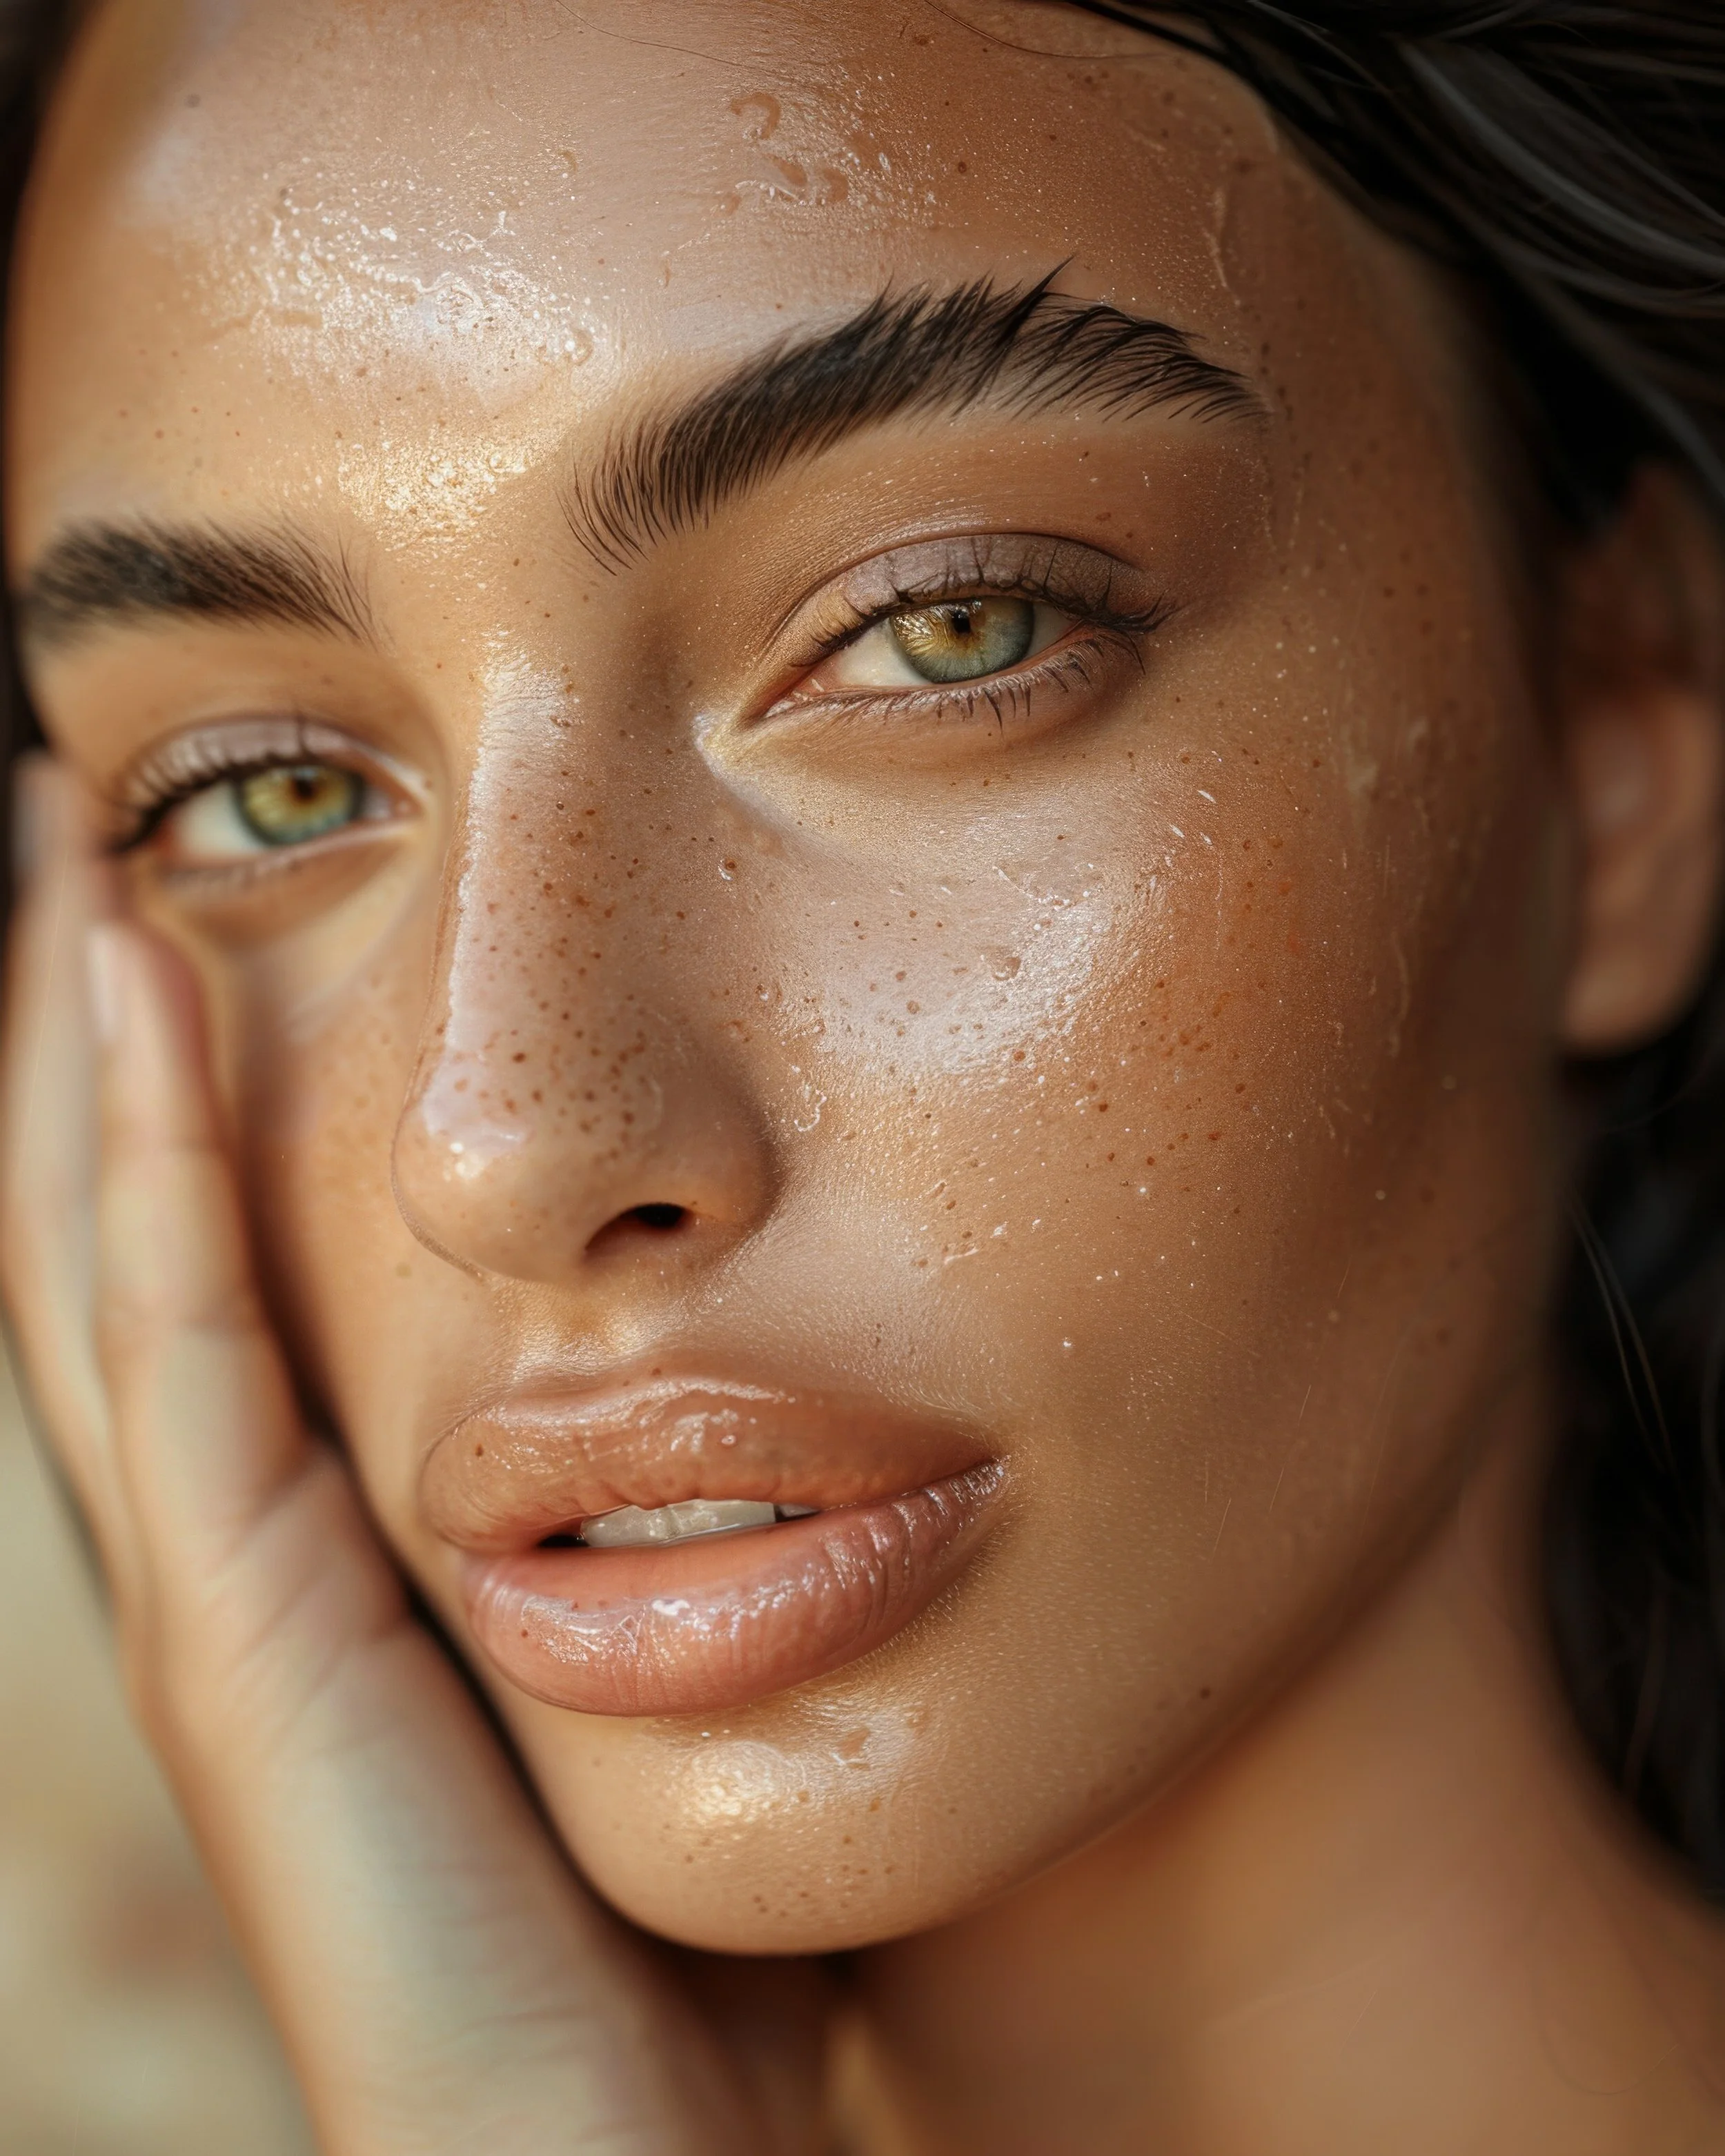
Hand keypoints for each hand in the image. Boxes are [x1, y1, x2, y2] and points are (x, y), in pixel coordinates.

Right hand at [0, 758, 829, 2155]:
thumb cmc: (688, 1940)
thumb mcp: (675, 1674)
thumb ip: (673, 1538)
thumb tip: (758, 1408)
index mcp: (349, 1546)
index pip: (233, 1265)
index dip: (191, 1081)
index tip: (215, 887)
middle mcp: (254, 1553)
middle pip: (130, 1234)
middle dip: (89, 1027)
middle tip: (73, 813)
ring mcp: (230, 1593)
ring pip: (107, 1261)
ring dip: (72, 1052)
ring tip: (61, 845)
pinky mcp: (248, 1640)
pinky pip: (174, 1347)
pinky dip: (136, 1164)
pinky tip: (129, 981)